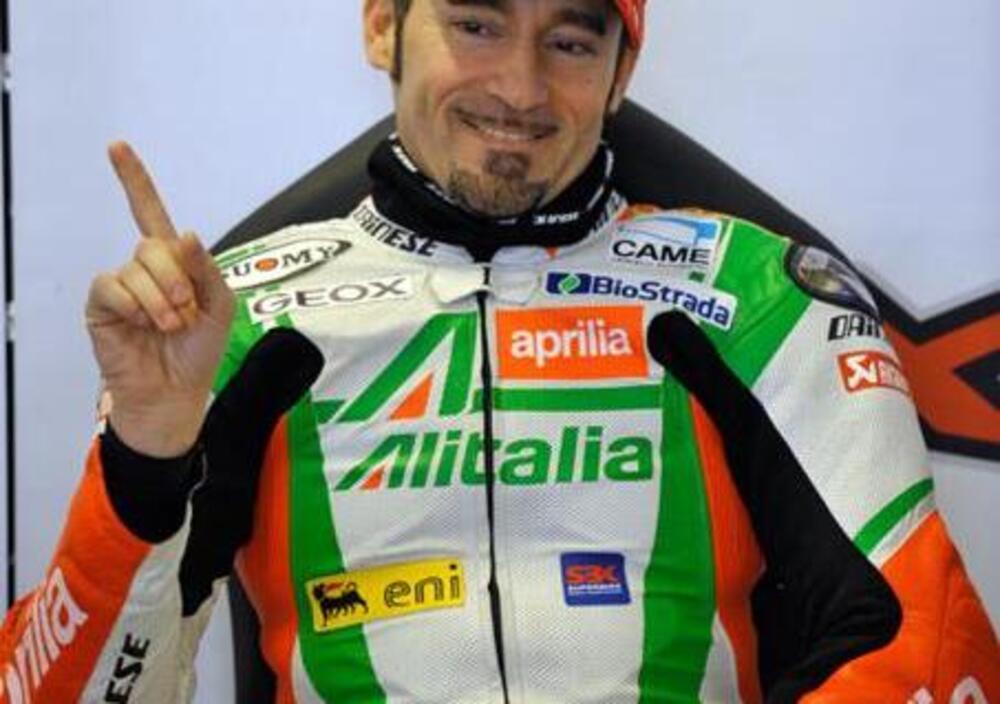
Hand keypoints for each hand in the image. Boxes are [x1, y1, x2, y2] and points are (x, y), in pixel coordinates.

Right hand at [86, 142, 234, 456]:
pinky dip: (136, 307)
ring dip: (163, 302)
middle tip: (187, 314)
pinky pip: (113, 286)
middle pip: (156, 244)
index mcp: (174, 263)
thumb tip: (187, 234)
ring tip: (169, 327)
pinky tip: (143, 327)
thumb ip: (206, 269)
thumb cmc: (199, 351)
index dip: (134, 180)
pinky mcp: (101, 305)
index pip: (151, 213)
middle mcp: (144, 268)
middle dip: (179, 281)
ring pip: (138, 266)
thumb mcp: (220, 306)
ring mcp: (121, 285)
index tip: (116, 146)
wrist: (176, 392)